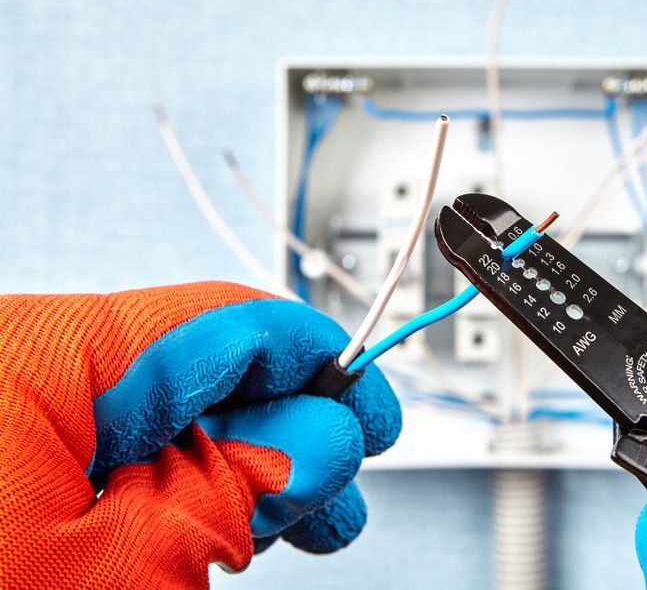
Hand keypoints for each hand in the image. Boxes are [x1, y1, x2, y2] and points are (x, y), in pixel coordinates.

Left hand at [0, 281, 400, 588]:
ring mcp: (17, 413)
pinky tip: (211, 534)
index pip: (232, 322)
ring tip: (287, 532)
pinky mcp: (10, 456)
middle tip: (338, 500)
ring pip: (166, 421)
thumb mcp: (124, 562)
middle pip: (204, 372)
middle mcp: (28, 364)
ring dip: (236, 474)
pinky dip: (176, 494)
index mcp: (48, 354)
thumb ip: (240, 487)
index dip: (322, 366)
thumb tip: (327, 437)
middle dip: (286, 436)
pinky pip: (118, 454)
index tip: (371, 416)